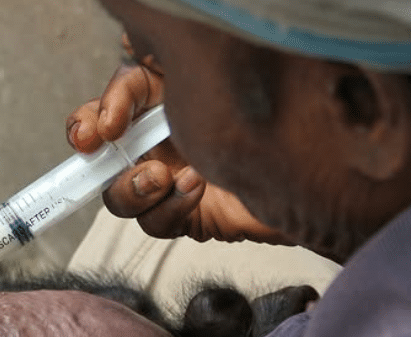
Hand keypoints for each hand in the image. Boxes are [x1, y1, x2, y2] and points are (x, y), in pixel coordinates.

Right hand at [66, 40, 287, 243]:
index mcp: (166, 101)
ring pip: (118, 194)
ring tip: (161, 176)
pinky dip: (168, 208)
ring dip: (130, 187)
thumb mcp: (210, 80)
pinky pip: (154, 223)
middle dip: (94, 155)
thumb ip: (171, 60)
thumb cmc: (275, 120)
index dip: (96, 114)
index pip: (115, 102)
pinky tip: (197, 189)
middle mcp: (163, 141)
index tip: (99, 128)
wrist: (316, 179)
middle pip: (104, 152)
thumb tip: (130, 39)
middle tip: (99, 148)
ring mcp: (172, 181)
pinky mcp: (187, 216)